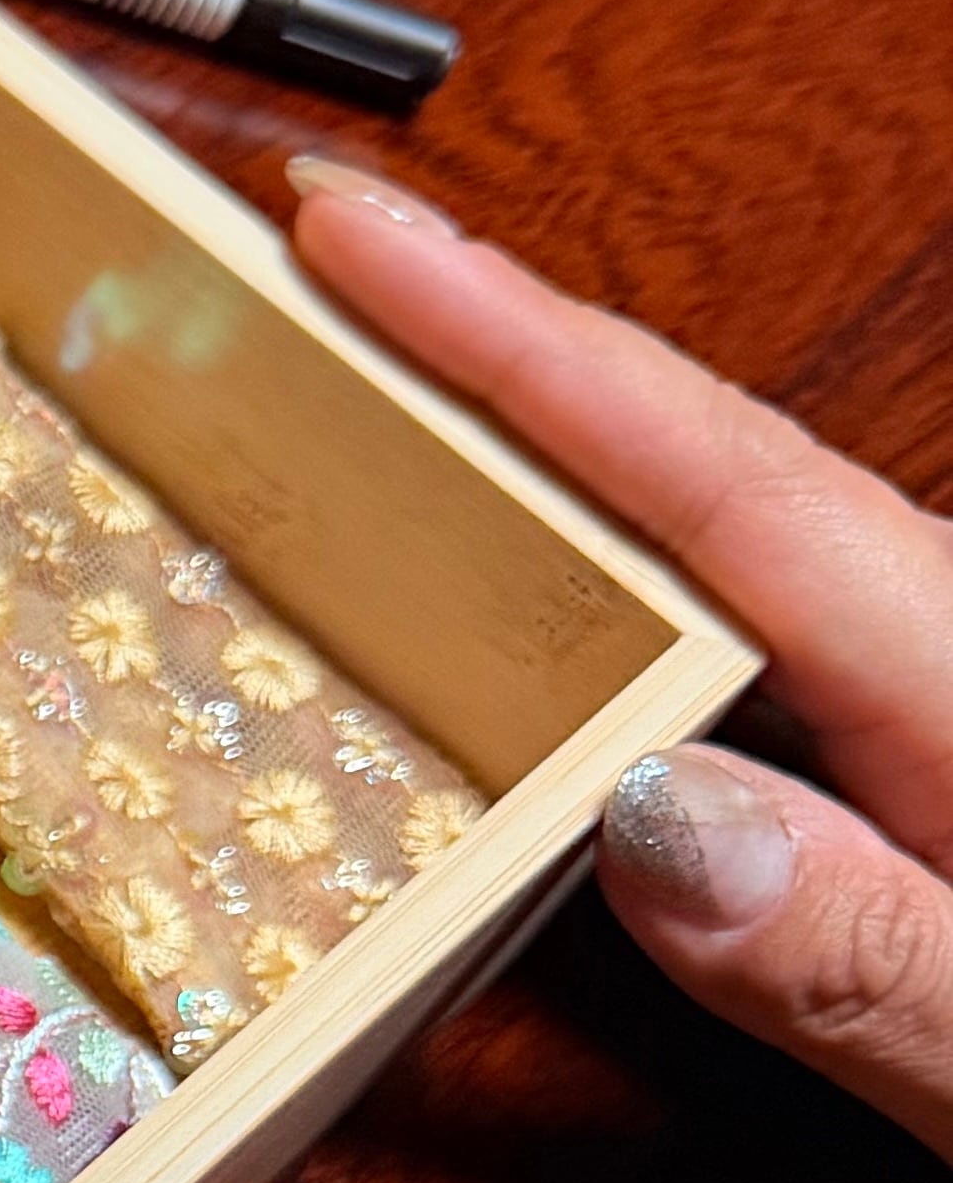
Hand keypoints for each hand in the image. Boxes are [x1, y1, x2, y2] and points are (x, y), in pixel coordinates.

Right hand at [290, 160, 952, 1160]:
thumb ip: (879, 959)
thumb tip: (648, 815)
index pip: (711, 479)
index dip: (511, 339)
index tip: (338, 222)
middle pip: (711, 487)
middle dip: (500, 374)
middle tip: (302, 297)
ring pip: (741, 585)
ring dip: (558, 509)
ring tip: (377, 456)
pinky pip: (779, 690)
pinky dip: (640, 647)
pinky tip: (567, 691)